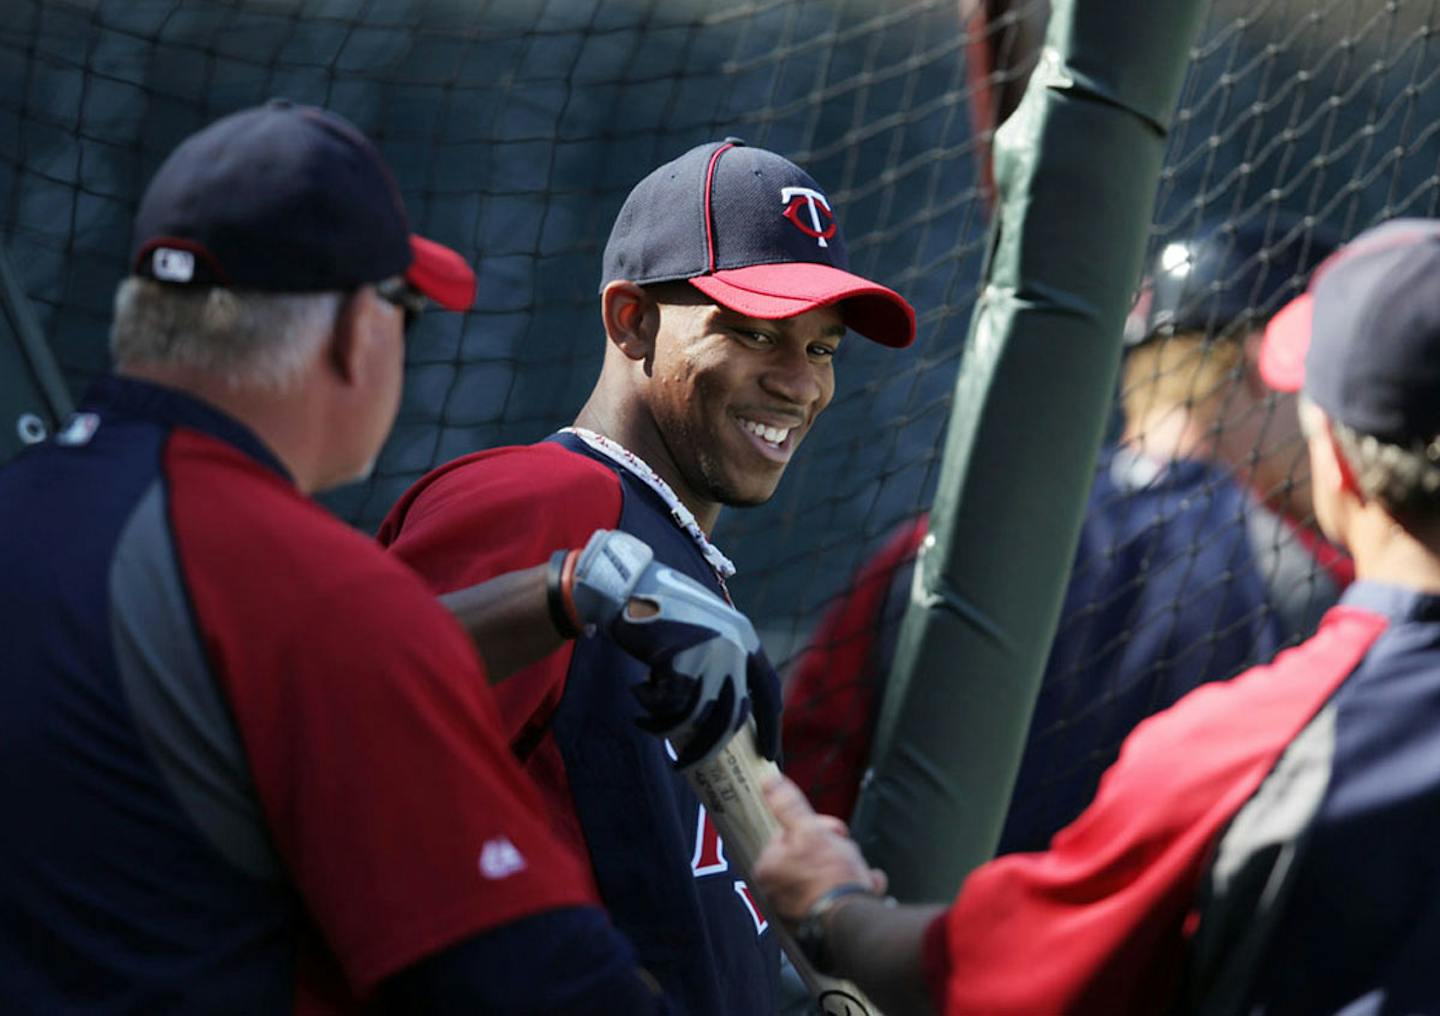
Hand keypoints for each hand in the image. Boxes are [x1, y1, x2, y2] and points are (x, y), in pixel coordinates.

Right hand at [563, 530, 780, 767]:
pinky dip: (649, 708)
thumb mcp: (707, 630)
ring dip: (666, 728)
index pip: (769, 693)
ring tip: (647, 722)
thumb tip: (725, 719)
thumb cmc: (663, 611)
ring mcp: (707, 654)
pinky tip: (638, 693)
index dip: (772, 729)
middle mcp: (733, 648)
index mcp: (745, 639)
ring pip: (694, 716)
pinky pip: (667, 706)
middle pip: (730, 717)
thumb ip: (722, 662)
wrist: (629, 585)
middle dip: (708, 748)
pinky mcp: (678, 660)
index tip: (771, 757)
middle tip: (686, 765)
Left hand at [754, 774, 886, 923]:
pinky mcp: (816, 923)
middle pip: (809, 855)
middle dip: (837, 851)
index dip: (818, 828)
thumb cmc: (832, 878)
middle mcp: (775, 892)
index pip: (792, 834)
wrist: (854, 922)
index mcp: (768, 867)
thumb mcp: (811, 830)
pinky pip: (834, 897)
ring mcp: (795, 910)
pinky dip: (851, 890)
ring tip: (861, 875)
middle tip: (849, 856)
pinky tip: (866, 887)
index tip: (836, 833)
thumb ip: (788, 805)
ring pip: (825, 876)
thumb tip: (769, 780)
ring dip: (849, 870)